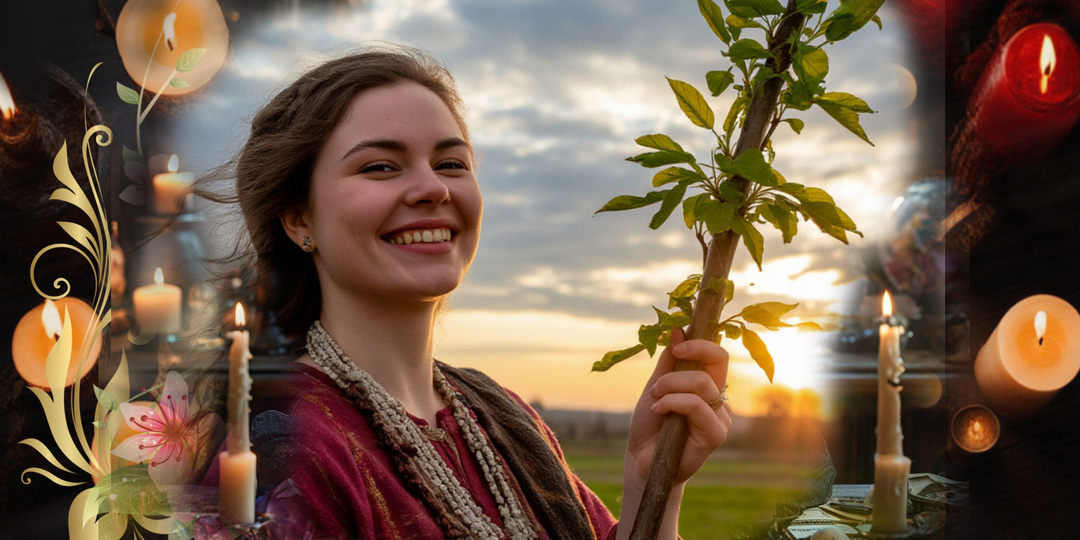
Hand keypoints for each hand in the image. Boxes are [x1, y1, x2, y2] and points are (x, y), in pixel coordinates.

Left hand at [623, 327, 731, 486]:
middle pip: (720, 360)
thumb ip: (669, 362)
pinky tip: (658, 410)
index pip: (716, 354)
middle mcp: (718, 399)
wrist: (641, 460)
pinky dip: (673, 403)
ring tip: (654, 398)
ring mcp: (720, 417)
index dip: (701, 341)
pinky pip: (697, 406)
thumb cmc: (650, 425)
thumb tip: (678, 330)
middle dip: (693, 351)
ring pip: (702, 383)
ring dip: (671, 385)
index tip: (677, 342)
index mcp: (707, 385)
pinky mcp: (716, 434)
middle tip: (672, 356)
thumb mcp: (656, 387)